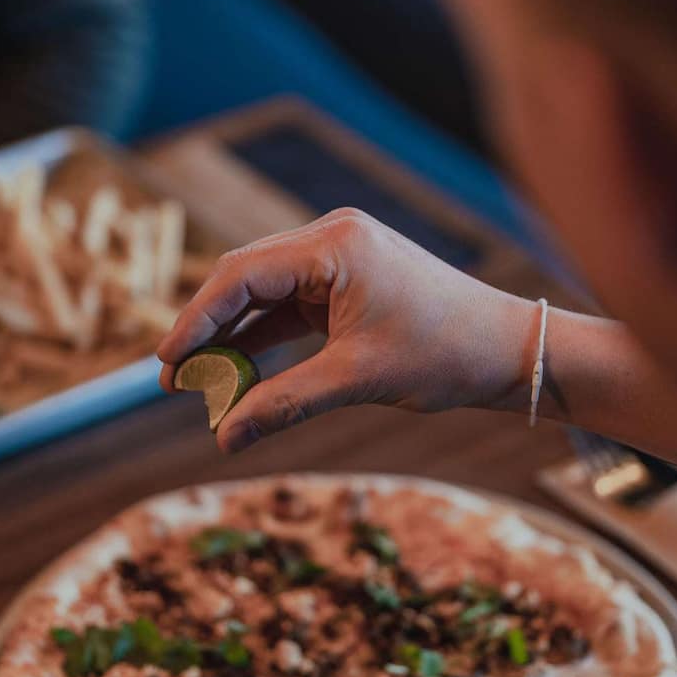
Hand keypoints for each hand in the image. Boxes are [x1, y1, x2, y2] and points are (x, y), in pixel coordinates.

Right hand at [156, 208, 539, 451]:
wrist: (510, 350)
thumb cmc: (445, 354)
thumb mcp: (358, 379)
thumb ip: (283, 403)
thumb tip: (224, 438)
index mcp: (335, 244)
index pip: (241, 275)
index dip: (196, 319)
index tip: (165, 363)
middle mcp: (332, 238)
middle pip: (244, 278)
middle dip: (205, 328)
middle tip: (170, 380)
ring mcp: (340, 258)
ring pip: (263, 294)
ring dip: (231, 336)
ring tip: (194, 383)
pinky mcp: (348, 283)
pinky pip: (289, 308)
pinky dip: (262, 338)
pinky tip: (234, 374)